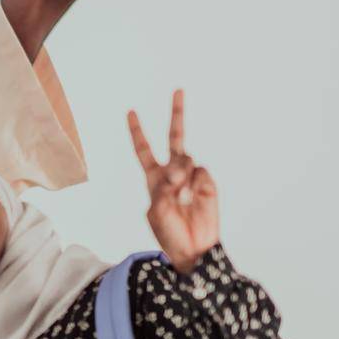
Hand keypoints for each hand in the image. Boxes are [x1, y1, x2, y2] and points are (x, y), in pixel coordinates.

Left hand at [128, 90, 218, 273]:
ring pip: (185, 157)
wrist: (193, 248)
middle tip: (178, 90)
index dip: (137, 132)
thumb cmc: (169, 233)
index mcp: (154, 178)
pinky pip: (200, 171)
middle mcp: (173, 172)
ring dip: (180, 173)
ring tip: (180, 194)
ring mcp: (192, 176)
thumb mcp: (156, 211)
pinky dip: (194, 183)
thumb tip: (179, 172)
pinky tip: (193, 198)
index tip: (130, 111)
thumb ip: (163, 187)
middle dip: (177, 114)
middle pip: (175, 138)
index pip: (144, 150)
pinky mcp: (208, 183)